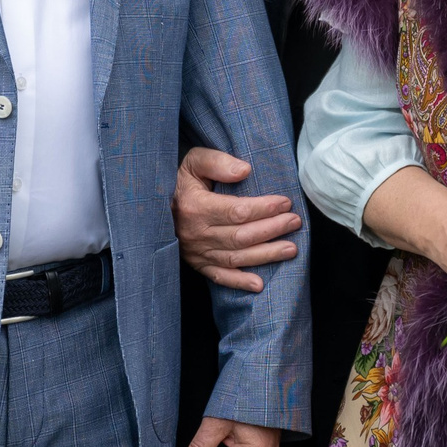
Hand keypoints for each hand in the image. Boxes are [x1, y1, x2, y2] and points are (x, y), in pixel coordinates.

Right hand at [175, 146, 301, 293]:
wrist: (152, 206)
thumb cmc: (180, 181)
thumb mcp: (193, 162)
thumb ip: (217, 162)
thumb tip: (245, 170)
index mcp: (196, 207)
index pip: (237, 211)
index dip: (264, 208)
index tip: (285, 203)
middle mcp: (196, 234)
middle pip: (242, 236)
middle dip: (272, 229)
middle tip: (295, 222)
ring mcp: (197, 252)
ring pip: (236, 258)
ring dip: (266, 255)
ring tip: (291, 249)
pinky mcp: (198, 264)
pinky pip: (220, 277)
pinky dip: (239, 282)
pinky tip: (259, 285)